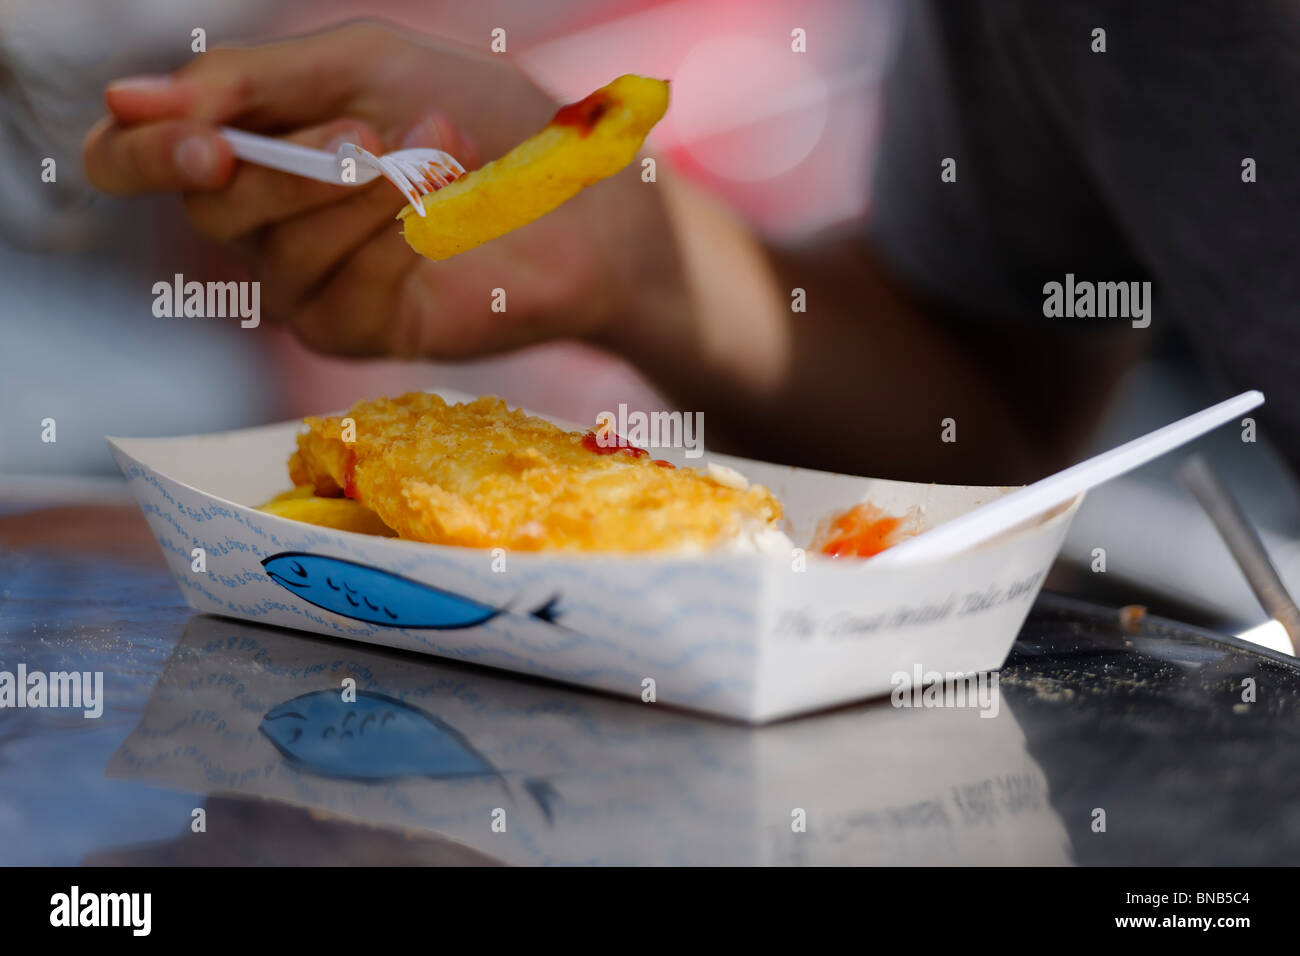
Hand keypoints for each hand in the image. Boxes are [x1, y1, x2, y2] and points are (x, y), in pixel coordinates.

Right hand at [83, 21, 677, 357]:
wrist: (582, 195)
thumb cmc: (482, 121)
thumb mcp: (366, 66)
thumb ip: (255, 81)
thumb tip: (124, 100)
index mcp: (248, 145)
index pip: (130, 159)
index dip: (143, 154)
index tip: (202, 144)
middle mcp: (263, 223)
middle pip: (214, 211)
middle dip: (292, 168)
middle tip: (370, 132)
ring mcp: (311, 286)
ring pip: (281, 257)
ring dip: (361, 197)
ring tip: (442, 153)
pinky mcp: (364, 332)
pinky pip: (340, 297)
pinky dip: (392, 244)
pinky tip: (443, 210)